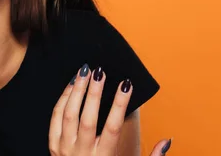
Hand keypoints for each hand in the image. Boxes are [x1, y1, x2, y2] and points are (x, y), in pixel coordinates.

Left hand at [49, 64, 171, 155]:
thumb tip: (167, 140)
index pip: (112, 127)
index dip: (119, 104)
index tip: (126, 84)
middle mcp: (82, 153)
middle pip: (87, 118)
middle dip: (94, 93)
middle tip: (101, 72)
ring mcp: (65, 149)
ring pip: (68, 115)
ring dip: (77, 91)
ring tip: (85, 72)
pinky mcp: (53, 145)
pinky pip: (56, 117)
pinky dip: (63, 99)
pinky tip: (72, 85)